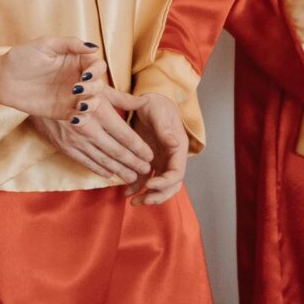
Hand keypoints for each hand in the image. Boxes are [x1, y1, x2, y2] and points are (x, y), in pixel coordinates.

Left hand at [0, 37, 103, 118]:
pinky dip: (82, 120)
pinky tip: (74, 117)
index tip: (85, 75)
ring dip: (91, 105)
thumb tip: (95, 47)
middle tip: (76, 89)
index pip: (98, 66)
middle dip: (92, 89)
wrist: (3, 78)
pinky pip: (80, 118)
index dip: (96, 71)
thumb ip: (71, 43)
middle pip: (98, 86)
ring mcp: (71, 97)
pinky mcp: (63, 112)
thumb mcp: (46, 44)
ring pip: (93, 103)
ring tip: (79, 105)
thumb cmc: (23, 57)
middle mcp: (77, 79)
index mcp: (76, 61)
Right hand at [31, 82, 155, 184]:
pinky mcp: (64, 146)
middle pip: (116, 150)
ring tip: (133, 178)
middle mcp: (88, 127)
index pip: (124, 134)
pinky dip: (98, 169)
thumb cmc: (72, 85)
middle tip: (146, 171)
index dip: (139, 147)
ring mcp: (75, 139)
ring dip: (119, 170)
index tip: (150, 155)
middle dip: (133, 162)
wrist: (36, 92)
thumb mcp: (97, 87)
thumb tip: (144, 101)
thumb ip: (121, 98)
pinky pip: (85, 161)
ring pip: (102, 159)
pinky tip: (109, 173)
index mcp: (99, 110)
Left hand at [127, 92, 190, 206]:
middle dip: (158, 196)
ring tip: (132, 202)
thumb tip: (176, 145)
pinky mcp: (148, 161)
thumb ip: (166, 130)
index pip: (177, 173)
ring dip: (147, 197)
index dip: (165, 183)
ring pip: (158, 186)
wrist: (148, 100)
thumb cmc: (156, 104)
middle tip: (141, 201)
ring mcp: (160, 161)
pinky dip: (136, 188)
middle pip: (171, 185)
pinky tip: (126, 192)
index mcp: (178, 149)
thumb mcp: (159, 113)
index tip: (149, 184)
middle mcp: (171, 158)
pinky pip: (144, 179)